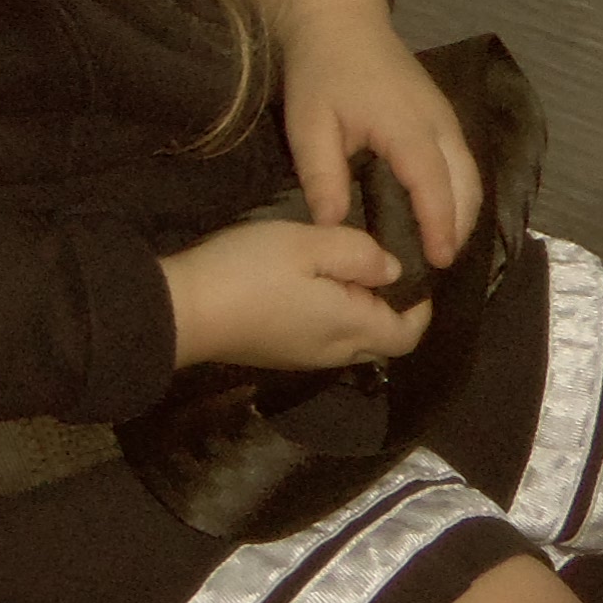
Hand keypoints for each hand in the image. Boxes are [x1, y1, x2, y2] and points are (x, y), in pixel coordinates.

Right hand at [161, 210, 433, 372]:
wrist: (182, 312)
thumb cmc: (249, 272)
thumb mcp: (308, 244)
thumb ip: (358, 253)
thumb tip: (392, 269)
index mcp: (350, 326)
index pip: (408, 334)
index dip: (420, 307)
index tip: (415, 272)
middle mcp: (334, 352)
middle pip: (382, 343)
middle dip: (391, 311)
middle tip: (378, 268)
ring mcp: (304, 358)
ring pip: (351, 343)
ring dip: (358, 314)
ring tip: (342, 272)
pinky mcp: (278, 355)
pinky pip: (323, 342)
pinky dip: (331, 320)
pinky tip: (309, 289)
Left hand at [250, 0, 478, 263]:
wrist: (339, 19)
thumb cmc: (320, 71)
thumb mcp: (308, 125)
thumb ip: (321, 176)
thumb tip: (333, 224)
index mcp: (405, 125)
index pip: (433, 184)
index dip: (439, 225)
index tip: (439, 261)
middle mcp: (437, 122)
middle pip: (466, 183)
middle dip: (459, 228)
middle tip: (440, 268)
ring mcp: (445, 116)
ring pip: (471, 173)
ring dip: (464, 212)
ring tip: (444, 250)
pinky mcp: (442, 114)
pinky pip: (463, 160)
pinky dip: (461, 192)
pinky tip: (444, 216)